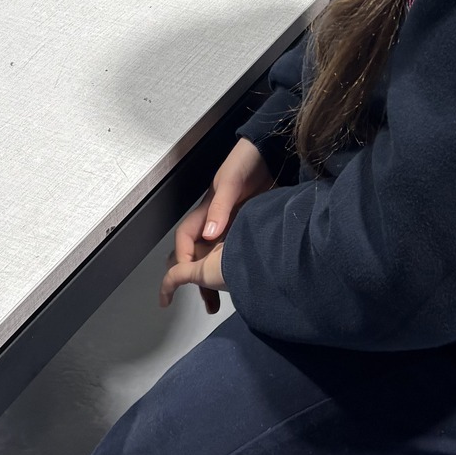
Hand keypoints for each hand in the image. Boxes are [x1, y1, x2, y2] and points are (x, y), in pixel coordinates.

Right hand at [163, 138, 272, 313]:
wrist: (272, 153)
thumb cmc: (247, 161)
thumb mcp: (232, 182)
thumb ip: (221, 207)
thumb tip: (210, 235)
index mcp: (207, 211)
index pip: (186, 239)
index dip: (183, 258)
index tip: (185, 278)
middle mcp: (217, 221)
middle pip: (199, 253)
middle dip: (196, 278)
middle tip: (205, 301)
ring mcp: (233, 225)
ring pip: (218, 256)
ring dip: (217, 277)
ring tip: (222, 300)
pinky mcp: (250, 226)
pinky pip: (237, 252)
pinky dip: (236, 267)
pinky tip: (244, 278)